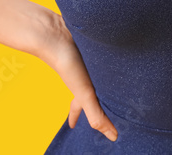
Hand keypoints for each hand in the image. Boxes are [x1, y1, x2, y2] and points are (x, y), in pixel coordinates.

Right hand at [37, 12, 118, 141]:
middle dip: (94, 98)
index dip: (75, 118)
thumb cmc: (68, 64)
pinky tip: (109, 51)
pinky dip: (103, 57)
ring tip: (107, 76)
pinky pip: (98, 56)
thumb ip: (96, 115)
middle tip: (100, 102)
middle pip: (89, 91)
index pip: (78, 108)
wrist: (57, 33)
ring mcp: (86, 61)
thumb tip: (113, 138)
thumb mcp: (85, 94)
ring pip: (95, 73)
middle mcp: (83, 76)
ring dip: (100, 77)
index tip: (72, 126)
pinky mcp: (91, 46)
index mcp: (80, 90)